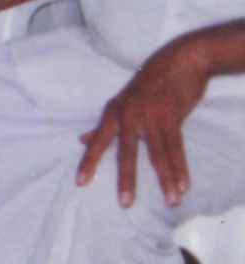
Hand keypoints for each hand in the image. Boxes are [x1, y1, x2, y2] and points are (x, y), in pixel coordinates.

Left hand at [76, 38, 216, 207]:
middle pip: (127, 153)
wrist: (181, 59)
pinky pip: (177, 147)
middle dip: (126, 179)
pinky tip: (183, 185)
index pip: (98, 142)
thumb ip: (103, 125)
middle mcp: (130, 116)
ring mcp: (152, 116)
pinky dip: (180, 167)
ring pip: (158, 154)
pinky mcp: (173, 116)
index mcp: (113, 113)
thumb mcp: (121, 101)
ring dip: (166, 179)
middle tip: (125, 203)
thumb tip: (81, 140)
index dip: (89, 162)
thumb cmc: (149, 82)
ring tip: (171, 200)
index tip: (80, 183)